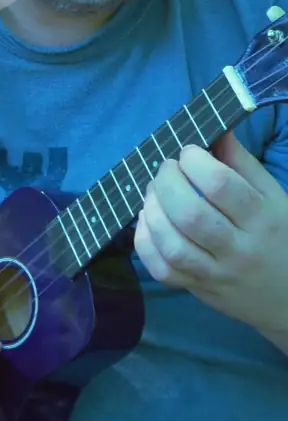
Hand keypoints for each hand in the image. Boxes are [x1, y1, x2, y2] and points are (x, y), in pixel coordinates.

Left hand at [134, 132, 287, 334]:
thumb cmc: (280, 237)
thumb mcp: (273, 197)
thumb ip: (242, 163)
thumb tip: (216, 129)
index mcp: (262, 219)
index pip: (221, 186)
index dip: (195, 161)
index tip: (188, 151)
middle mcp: (239, 250)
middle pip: (190, 215)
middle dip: (167, 183)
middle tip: (166, 168)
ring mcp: (217, 275)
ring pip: (173, 246)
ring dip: (153, 211)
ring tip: (154, 193)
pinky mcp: (198, 290)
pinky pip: (163, 271)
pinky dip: (146, 243)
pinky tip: (148, 221)